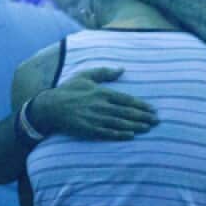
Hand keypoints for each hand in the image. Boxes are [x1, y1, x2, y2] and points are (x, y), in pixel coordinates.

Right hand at [29, 68, 157, 140]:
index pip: (126, 100)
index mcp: (101, 93)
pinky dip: (120, 134)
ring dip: (135, 126)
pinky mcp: (88, 129)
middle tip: (156, 121)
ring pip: (120, 123)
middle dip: (143, 117)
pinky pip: (107, 132)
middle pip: (126, 112)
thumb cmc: (68, 90)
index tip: (152, 110)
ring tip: (148, 128)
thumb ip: (104, 72)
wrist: (49, 106)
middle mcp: (100, 106)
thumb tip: (122, 69)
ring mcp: (94, 118)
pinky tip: (130, 135)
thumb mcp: (85, 76)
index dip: (141, 105)